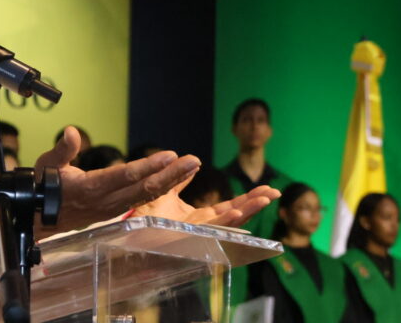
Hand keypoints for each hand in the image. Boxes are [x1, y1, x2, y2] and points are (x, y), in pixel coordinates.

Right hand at [35, 126, 202, 235]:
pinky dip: (162, 188)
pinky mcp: (116, 210)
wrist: (39, 218)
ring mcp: (113, 208)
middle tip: (193, 161)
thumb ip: (62, 149)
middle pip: (144, 188)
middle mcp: (106, 201)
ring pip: (147, 195)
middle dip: (171, 175)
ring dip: (171, 181)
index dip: (148, 166)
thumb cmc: (44, 187)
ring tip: (192, 166)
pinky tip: (176, 178)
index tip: (169, 155)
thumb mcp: (47, 164)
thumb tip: (71, 132)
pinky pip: (143, 199)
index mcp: (90, 187)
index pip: (125, 176)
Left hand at [132, 179, 279, 227]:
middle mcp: (201, 227)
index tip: (267, 189)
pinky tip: (237, 214)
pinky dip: (224, 222)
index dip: (247, 199)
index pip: (228, 208)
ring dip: (246, 213)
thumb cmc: (144, 215)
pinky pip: (208, 230)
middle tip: (275, 193)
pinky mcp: (185, 238)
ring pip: (226, 224)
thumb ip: (179, 180)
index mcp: (199, 217)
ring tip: (263, 201)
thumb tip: (193, 162)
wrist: (126, 228)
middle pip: (234, 216)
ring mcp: (195, 234)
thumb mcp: (164, 192)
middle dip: (254, 205)